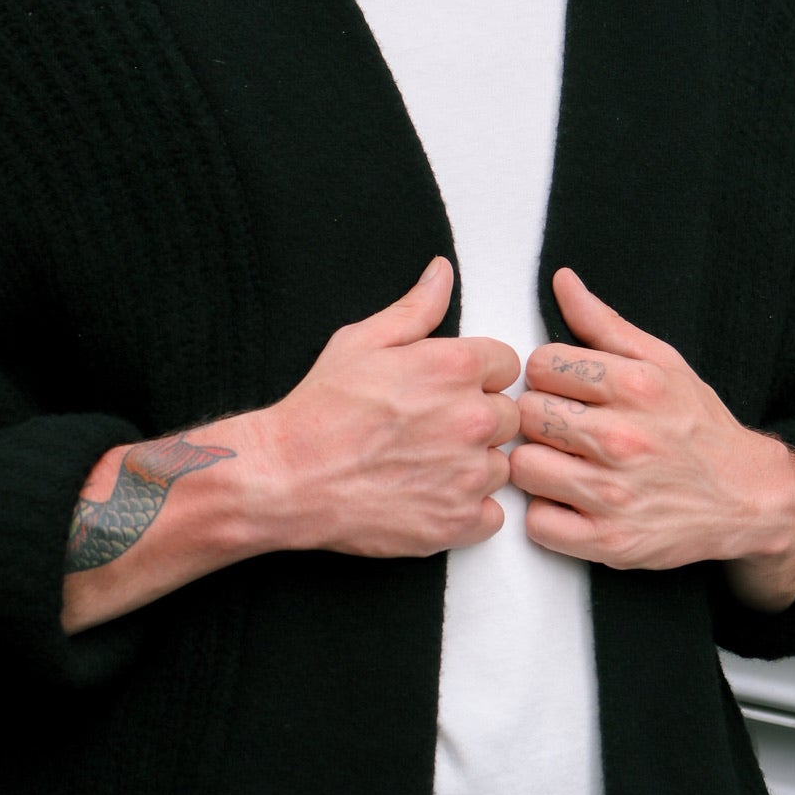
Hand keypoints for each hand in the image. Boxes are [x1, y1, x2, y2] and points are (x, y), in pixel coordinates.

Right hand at [266, 256, 522, 558]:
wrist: (287, 479)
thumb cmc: (320, 411)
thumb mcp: (361, 341)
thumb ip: (415, 309)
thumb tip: (442, 273)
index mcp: (456, 368)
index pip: (506, 365)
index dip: (475, 377)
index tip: (444, 391)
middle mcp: (473, 420)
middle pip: (507, 417)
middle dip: (475, 421)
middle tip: (427, 432)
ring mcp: (469, 475)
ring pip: (500, 466)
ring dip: (472, 467)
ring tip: (422, 467)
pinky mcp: (459, 521)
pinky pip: (491, 515)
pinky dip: (467, 511)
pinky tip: (429, 499)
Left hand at [508, 268, 794, 603]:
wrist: (749, 498)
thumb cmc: (698, 427)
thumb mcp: (663, 363)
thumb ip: (605, 325)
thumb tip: (561, 281)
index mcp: (636, 387)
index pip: (541, 365)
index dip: (547, 377)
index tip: (565, 391)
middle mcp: (625, 439)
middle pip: (526, 415)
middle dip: (539, 419)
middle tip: (564, 430)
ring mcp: (615, 495)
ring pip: (524, 467)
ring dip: (537, 466)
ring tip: (565, 464)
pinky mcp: (609, 543)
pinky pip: (537, 522)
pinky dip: (547, 515)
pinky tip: (571, 502)